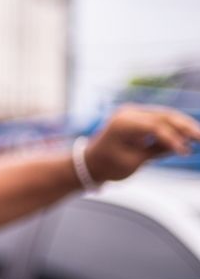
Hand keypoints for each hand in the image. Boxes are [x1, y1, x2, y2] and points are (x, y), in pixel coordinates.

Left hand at [84, 104, 199, 182]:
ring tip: (198, 137)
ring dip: (183, 125)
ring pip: (165, 115)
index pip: (154, 126)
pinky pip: (160, 119)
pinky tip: (189, 136)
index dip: (173, 139)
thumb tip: (184, 146)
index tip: (185, 152)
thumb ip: (157, 151)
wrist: (89, 162)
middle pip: (163, 116)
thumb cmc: (108, 165)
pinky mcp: (138, 118)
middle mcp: (128, 113)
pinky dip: (174, 127)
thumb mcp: (133, 161)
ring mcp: (133, 113)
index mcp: (122, 123)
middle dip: (185, 127)